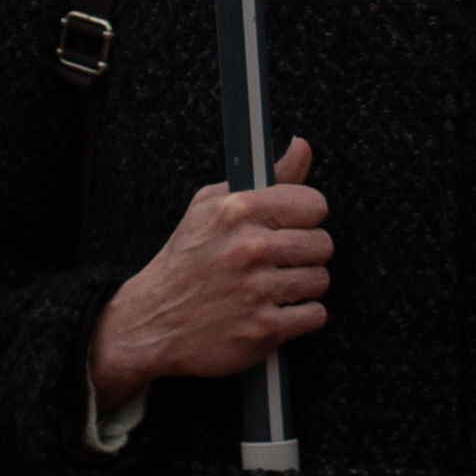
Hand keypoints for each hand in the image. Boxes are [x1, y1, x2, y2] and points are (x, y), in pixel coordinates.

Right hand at [88, 137, 329, 417]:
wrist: (153, 320)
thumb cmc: (187, 260)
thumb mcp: (213, 205)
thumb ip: (267, 177)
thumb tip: (302, 146)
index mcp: (237, 210)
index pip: (313, 204)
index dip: (307, 216)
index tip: (294, 225)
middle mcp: (248, 248)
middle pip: (322, 244)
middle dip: (306, 253)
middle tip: (281, 260)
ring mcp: (256, 291)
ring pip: (320, 280)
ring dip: (302, 286)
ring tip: (274, 286)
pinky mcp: (262, 329)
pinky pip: (314, 315)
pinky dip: (300, 316)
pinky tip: (275, 309)